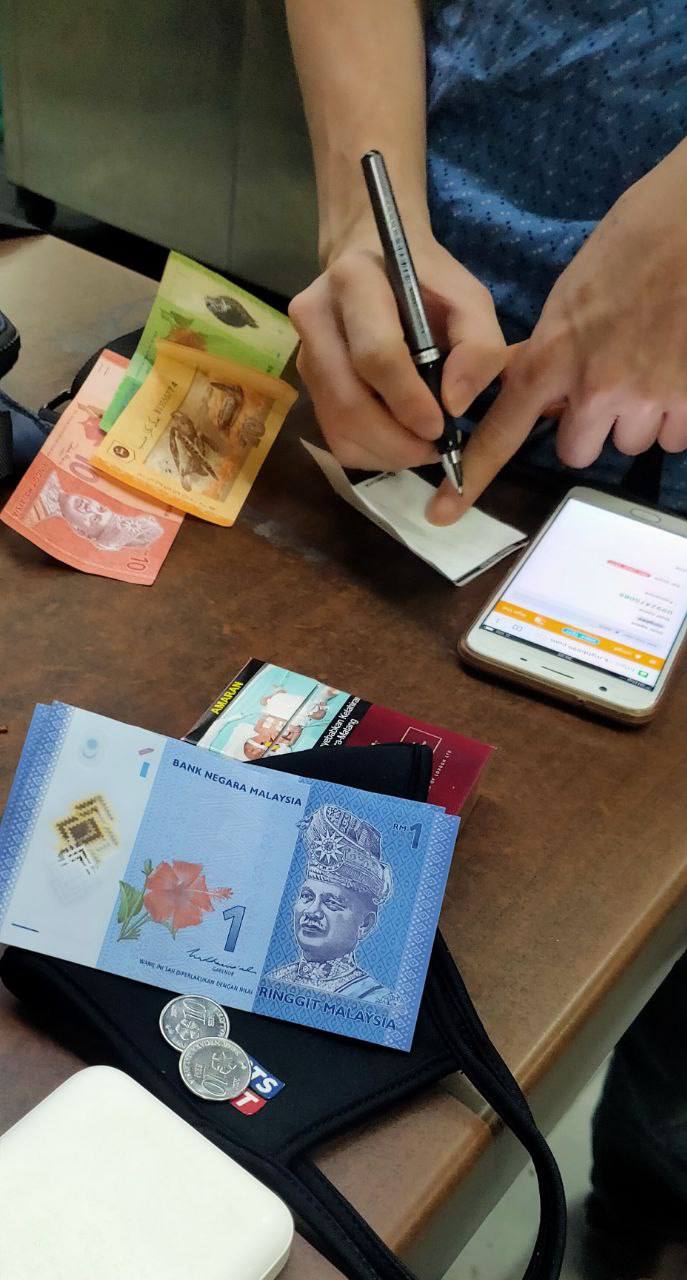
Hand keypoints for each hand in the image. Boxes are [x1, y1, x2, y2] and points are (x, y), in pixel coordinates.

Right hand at [289, 225, 505, 472]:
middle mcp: (315, 316)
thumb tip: (455, 404)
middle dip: (396, 439)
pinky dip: (370, 452)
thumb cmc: (427, 283)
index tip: (441, 426)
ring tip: (421, 447)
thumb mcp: (469, 299)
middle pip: (349, 401)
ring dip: (384, 451)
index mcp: (354, 281)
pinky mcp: (306, 382)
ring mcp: (304, 352)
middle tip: (434, 448)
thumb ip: (479, 345)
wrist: (376, 262)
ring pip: (338, 425)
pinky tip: (398, 441)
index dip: (409, 400)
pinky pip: (333, 436)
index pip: (376, 354)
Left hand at [428, 144, 686, 524]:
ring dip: (636, 418)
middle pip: (577, 453)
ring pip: (629, 444)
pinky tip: (676, 369)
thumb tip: (541, 393)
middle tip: (607, 383)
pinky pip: (672, 436)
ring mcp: (645, 398)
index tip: (443, 512)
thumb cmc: (634, 242)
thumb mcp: (570, 298)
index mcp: (552, 358)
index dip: (471, 478)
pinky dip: (674, 413)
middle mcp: (595, 388)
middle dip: (589, 427)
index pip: (501, 432)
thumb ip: (549, 354)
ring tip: (650, 362)